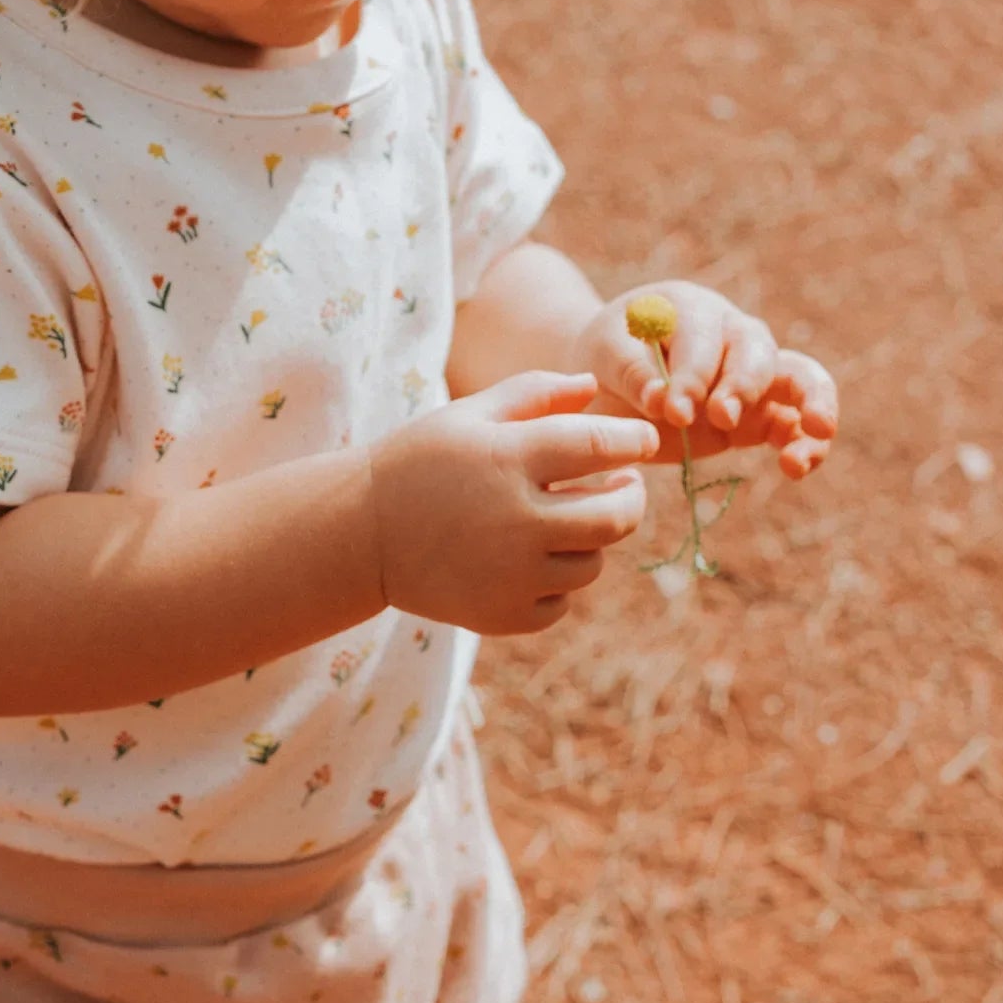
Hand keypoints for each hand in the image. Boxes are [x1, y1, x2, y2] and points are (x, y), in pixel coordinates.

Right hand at [369, 371, 657, 634]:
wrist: (360, 535)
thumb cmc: (419, 462)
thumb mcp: (469, 414)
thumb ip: (535, 393)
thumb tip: (595, 387)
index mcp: (508, 459)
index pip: (602, 445)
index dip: (634, 440)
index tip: (642, 441)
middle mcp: (517, 521)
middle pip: (617, 516)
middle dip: (631, 496)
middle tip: (623, 484)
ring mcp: (512, 576)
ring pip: (593, 562)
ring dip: (588, 539)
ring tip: (562, 518)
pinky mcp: (504, 616)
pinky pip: (562, 601)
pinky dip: (556, 581)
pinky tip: (530, 558)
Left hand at [571, 281, 839, 478]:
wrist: (610, 383)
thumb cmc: (607, 359)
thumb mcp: (604, 356)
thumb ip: (631, 373)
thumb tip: (663, 400)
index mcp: (692, 310)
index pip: (703, 340)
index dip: (691, 376)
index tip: (672, 409)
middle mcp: (732, 334)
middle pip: (758, 351)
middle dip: (742, 386)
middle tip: (720, 417)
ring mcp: (753, 374)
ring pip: (800, 378)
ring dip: (810, 405)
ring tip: (812, 436)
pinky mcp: (760, 415)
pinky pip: (794, 424)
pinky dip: (804, 443)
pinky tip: (796, 467)